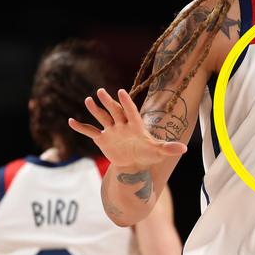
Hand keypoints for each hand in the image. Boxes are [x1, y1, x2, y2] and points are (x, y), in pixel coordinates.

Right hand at [68, 88, 186, 168]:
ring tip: (88, 100)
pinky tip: (70, 121)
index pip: (131, 111)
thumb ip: (169, 148)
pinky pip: (90, 131)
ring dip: (94, 110)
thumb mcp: (159, 151)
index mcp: (135, 124)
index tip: (122, 91)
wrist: (134, 163)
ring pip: (102, 117)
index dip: (126, 102)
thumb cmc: (148, 155)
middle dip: (108, 102)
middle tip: (101, 91)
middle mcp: (122, 124)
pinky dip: (81, 127)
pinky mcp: (102, 138)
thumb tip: (184, 149)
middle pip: (114, 111)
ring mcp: (111, 130)